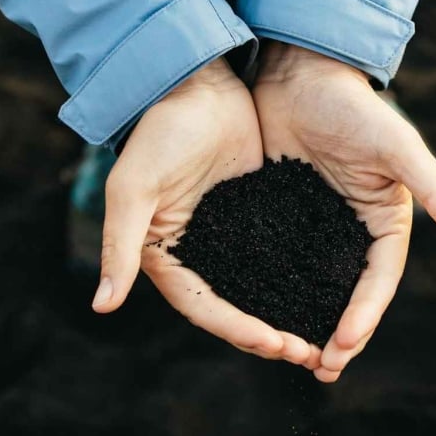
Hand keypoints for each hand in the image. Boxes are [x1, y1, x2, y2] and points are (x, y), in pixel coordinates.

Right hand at [92, 57, 320, 368]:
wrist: (194, 80)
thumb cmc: (156, 133)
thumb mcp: (133, 190)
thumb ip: (119, 246)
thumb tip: (100, 307)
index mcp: (167, 257)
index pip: (206, 307)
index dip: (240, 330)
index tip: (277, 344)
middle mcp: (201, 254)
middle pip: (239, 308)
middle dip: (272, 335)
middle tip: (311, 354)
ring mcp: (233, 235)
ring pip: (266, 287)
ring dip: (292, 313)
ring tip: (327, 339)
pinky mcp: (262, 212)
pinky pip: (286, 253)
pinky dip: (306, 276)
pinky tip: (336, 291)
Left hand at [253, 42, 435, 381]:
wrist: (298, 71)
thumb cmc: (354, 106)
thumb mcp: (397, 148)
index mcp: (386, 220)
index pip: (378, 279)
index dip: (365, 315)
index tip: (343, 345)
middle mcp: (353, 230)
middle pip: (348, 293)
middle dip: (339, 335)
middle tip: (322, 371)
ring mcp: (315, 226)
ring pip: (313, 286)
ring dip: (307, 323)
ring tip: (296, 360)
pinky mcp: (280, 217)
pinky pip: (277, 263)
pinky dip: (273, 293)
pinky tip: (257, 317)